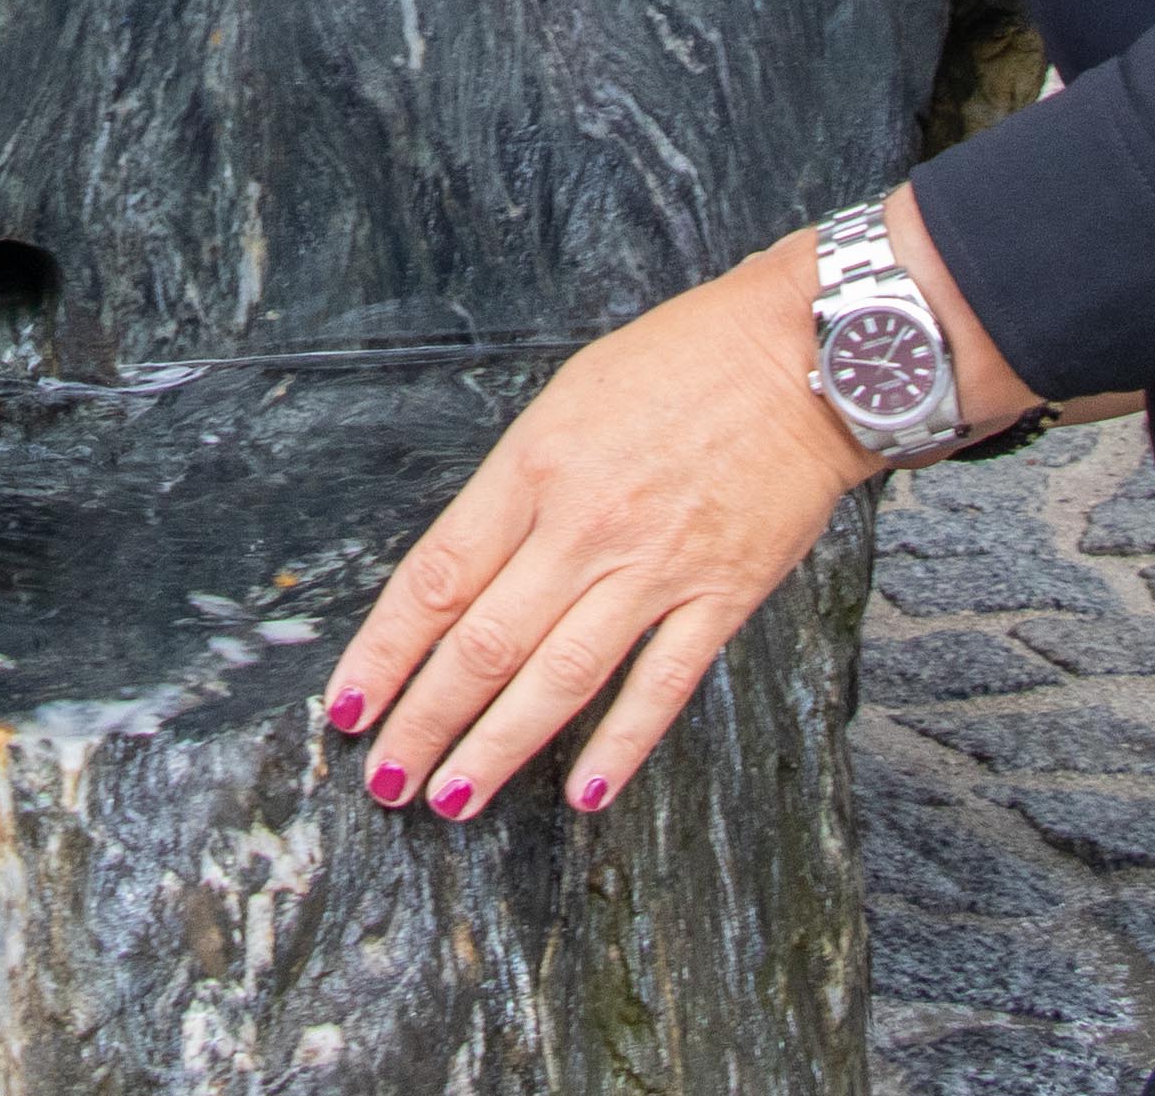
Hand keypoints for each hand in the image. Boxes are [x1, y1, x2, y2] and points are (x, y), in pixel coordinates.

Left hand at [329, 193, 995, 825]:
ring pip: (557, 680)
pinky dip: (620, 745)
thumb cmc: (681, 362)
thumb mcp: (566, 399)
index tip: (348, 706)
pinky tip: (583, 792)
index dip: (383, 652)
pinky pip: (661, 686)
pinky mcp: (722, 596)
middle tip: (383, 778)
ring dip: (495, 749)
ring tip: (450, 800)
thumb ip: (514, 489)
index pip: (435, 578)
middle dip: (422, 722)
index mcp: (534, 467)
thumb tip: (461, 574)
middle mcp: (584, 525)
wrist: (806, 353)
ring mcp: (655, 567)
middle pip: (482, 644)